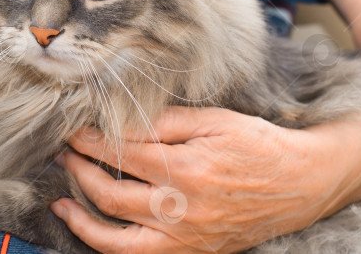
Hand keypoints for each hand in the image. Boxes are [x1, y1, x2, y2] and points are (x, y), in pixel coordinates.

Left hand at [52, 107, 352, 252]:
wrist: (300, 183)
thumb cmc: (257, 144)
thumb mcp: (213, 120)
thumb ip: (164, 121)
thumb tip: (119, 121)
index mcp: (187, 169)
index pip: (120, 154)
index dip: (88, 140)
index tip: (70, 129)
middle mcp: (182, 209)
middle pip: (110, 194)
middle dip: (77, 171)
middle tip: (61, 154)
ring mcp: (185, 238)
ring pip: (115, 238)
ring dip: (81, 218)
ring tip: (60, 201)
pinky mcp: (190, 252)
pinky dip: (108, 246)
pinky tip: (91, 230)